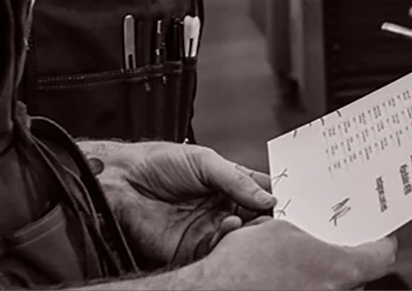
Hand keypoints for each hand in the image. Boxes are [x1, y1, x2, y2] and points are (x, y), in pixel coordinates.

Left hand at [82, 141, 275, 267]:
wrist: (120, 181)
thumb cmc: (156, 162)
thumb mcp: (204, 161)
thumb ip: (237, 180)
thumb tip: (268, 198)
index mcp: (226, 184)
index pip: (259, 193)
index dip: (275, 197)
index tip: (290, 199)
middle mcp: (219, 208)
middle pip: (254, 219)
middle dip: (267, 218)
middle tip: (277, 215)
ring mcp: (206, 229)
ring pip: (239, 239)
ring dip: (248, 231)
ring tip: (248, 218)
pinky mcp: (189, 248)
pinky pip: (216, 252)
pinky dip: (227, 242)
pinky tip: (229, 227)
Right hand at [192, 218, 397, 290]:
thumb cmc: (242, 265)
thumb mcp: (280, 230)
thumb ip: (308, 230)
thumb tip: (314, 231)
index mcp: (338, 270)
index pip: (383, 255)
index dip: (383, 240)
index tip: (381, 232)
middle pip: (358, 273)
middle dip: (347, 255)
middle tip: (338, 240)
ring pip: (335, 286)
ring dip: (325, 271)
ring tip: (303, 257)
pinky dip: (306, 283)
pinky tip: (287, 273)